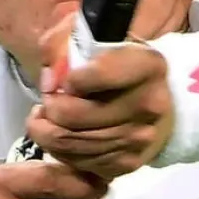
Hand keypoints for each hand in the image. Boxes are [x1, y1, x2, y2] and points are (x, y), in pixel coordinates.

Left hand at [27, 13, 175, 177]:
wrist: (153, 98)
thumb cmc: (116, 61)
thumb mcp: (90, 35)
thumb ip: (61, 44)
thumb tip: (49, 83)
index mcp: (147, 65)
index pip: (98, 75)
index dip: (70, 78)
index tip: (67, 78)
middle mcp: (149, 105)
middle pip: (72, 116)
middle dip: (49, 107)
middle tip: (49, 99)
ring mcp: (140, 139)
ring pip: (68, 143)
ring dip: (45, 129)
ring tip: (47, 115)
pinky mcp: (128, 164)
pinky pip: (77, 163)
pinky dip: (60, 149)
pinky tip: (63, 133)